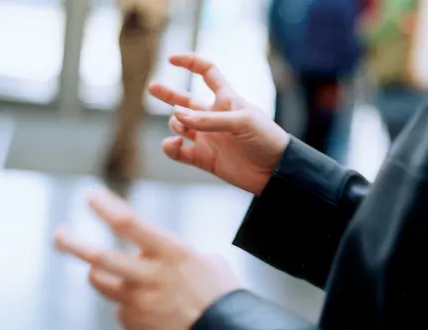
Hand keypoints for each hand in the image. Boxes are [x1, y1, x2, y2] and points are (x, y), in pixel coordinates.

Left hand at [55, 189, 240, 329]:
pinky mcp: (134, 325)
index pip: (129, 223)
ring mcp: (139, 303)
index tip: (90, 195)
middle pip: (99, 258)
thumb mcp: (208, 264)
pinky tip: (152, 308)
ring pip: (101, 281)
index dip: (106, 207)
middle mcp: (150, 277)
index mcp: (171, 254)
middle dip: (73, 243)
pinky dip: (129, 302)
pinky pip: (120, 307)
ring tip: (101, 268)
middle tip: (59, 233)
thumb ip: (177, 256)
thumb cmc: (223, 295)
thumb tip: (159, 258)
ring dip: (99, 272)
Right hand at [149, 54, 289, 194]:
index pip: (207, 73)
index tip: (171, 60)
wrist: (275, 171)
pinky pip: (179, 152)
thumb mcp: (241, 122)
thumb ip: (208, 119)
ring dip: (175, 123)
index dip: (190, 63)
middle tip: (151, 87)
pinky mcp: (204, 159)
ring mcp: (208, 138)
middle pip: (186, 100)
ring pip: (179, 125)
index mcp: (227, 99)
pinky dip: (170, 148)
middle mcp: (215, 117)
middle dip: (168, 94)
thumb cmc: (266, 139)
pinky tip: (174, 145)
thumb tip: (176, 115)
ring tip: (181, 127)